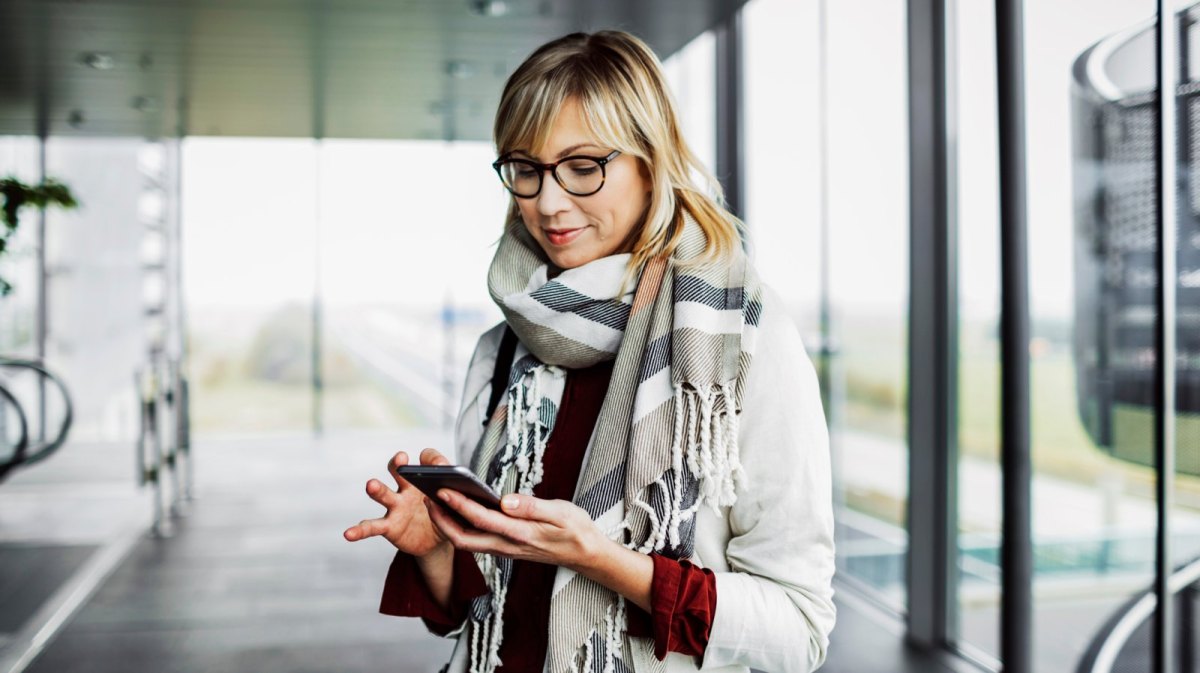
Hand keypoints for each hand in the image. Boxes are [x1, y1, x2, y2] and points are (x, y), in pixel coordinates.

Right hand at [343, 448, 451, 557]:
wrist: (437, 542)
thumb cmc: (443, 514)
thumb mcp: (452, 499)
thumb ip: (449, 484)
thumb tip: (444, 467)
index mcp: (422, 480)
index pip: (424, 462)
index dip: (429, 460)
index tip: (434, 461)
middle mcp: (405, 490)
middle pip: (398, 473)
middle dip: (397, 465)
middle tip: (401, 458)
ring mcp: (395, 508)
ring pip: (385, 495)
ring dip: (378, 489)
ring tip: (371, 484)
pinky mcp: (389, 527)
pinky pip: (372, 527)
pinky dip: (359, 530)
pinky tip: (348, 533)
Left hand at [428, 489, 655, 611]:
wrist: (586, 554)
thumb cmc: (575, 530)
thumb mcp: (561, 512)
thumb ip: (533, 507)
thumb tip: (505, 501)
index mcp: (520, 534)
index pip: (482, 520)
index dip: (459, 505)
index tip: (442, 490)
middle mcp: (508, 545)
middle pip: (464, 539)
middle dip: (442, 520)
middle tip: (426, 497)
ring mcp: (505, 549)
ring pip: (468, 541)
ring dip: (448, 524)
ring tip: (434, 500)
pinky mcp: (506, 547)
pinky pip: (477, 539)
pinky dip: (461, 526)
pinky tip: (456, 509)